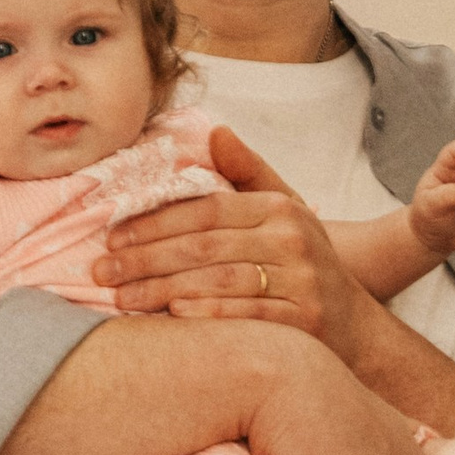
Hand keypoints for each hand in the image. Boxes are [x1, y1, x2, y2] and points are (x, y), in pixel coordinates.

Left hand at [96, 124, 372, 356]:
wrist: (353, 323)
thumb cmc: (301, 262)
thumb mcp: (283, 210)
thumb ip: (247, 172)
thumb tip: (215, 131)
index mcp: (280, 208)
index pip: (207, 209)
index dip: (156, 221)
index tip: (113, 234)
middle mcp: (292, 240)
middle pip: (205, 246)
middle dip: (145, 258)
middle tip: (101, 270)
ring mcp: (300, 282)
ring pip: (218, 282)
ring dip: (162, 290)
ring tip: (120, 297)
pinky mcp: (304, 321)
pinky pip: (245, 316)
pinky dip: (206, 314)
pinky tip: (171, 315)